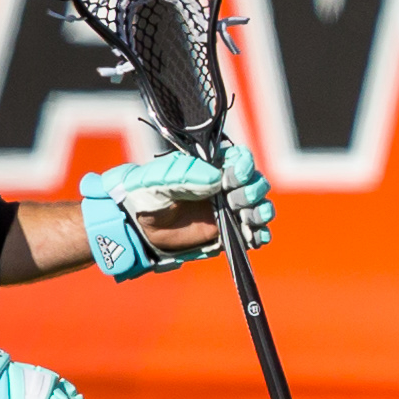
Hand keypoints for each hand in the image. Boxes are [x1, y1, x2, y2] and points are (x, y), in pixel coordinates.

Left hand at [81, 143, 270, 280]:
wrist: (137, 228)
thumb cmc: (144, 195)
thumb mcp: (160, 179)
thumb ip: (188, 174)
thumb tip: (218, 178)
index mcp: (210, 167)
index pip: (240, 159)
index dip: (245, 165)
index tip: (236, 176)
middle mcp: (224, 186)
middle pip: (255, 182)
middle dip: (252, 191)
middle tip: (234, 202)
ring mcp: (228, 209)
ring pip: (260, 206)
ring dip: (261, 212)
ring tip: (248, 220)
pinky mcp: (228, 231)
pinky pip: (254, 232)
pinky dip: (260, 235)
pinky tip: (255, 239)